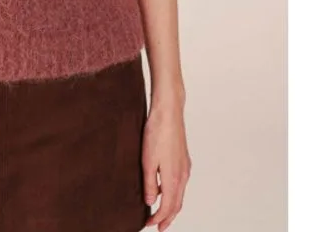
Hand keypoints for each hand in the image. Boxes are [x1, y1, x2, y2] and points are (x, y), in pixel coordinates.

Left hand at [142, 101, 191, 230]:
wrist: (168, 112)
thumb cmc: (157, 133)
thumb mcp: (147, 161)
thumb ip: (150, 183)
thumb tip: (150, 202)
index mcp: (174, 178)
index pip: (168, 207)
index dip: (159, 219)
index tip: (149, 225)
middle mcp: (183, 175)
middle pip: (177, 204)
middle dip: (167, 217)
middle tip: (158, 226)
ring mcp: (185, 167)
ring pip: (179, 194)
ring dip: (171, 206)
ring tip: (160, 211)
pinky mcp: (183, 159)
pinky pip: (179, 182)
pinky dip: (172, 192)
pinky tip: (162, 188)